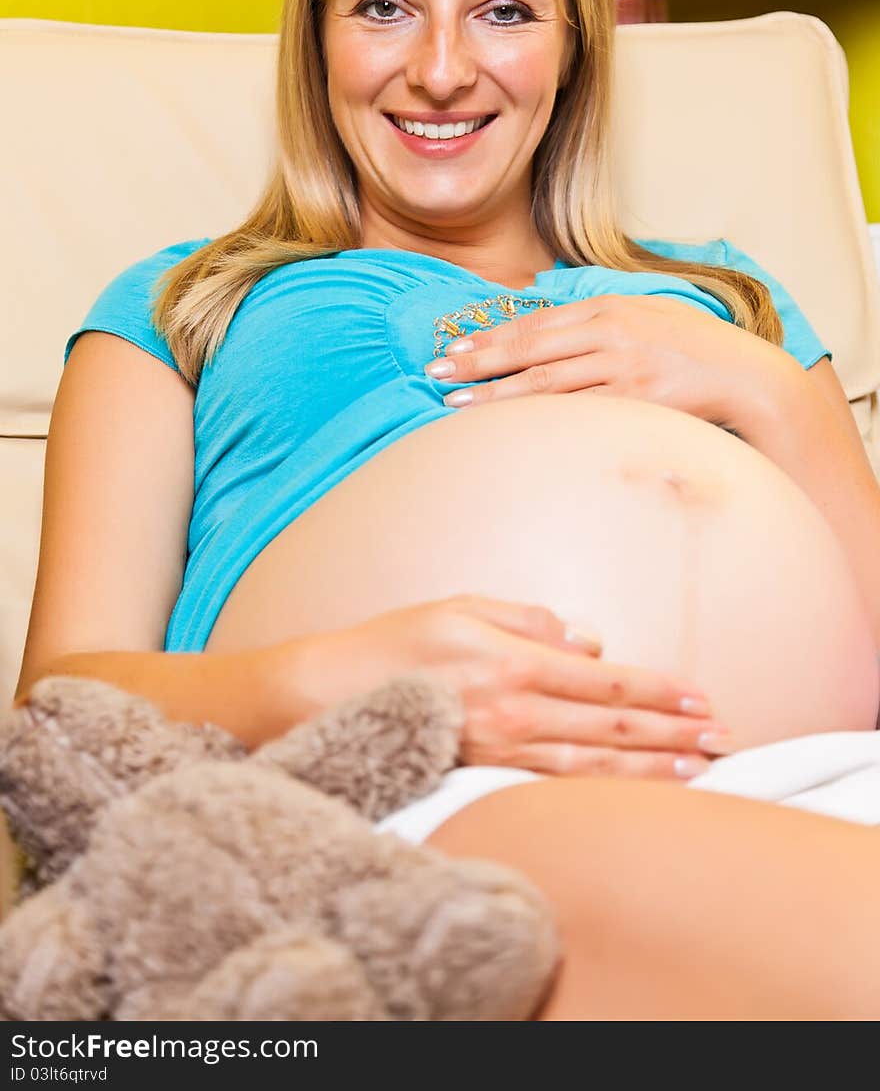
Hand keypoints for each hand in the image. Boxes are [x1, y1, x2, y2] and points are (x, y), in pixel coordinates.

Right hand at [294, 594, 730, 779]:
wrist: (329, 696)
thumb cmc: (396, 642)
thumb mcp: (462, 606)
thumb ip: (529, 619)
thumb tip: (588, 642)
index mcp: (514, 661)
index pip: (607, 681)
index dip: (660, 690)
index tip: (702, 696)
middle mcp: (515, 710)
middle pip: (612, 728)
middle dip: (674, 734)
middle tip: (723, 740)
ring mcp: (500, 750)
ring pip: (593, 767)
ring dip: (651, 769)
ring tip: (698, 772)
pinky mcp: (484, 774)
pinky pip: (556, 787)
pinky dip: (602, 790)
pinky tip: (630, 791)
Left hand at [425, 295, 795, 426]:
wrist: (746, 375)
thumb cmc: (690, 348)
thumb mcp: (643, 316)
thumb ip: (596, 322)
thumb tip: (546, 328)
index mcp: (607, 308)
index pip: (533, 323)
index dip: (488, 338)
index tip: (451, 350)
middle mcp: (610, 333)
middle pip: (530, 349)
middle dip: (477, 362)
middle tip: (435, 374)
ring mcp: (624, 367)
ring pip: (545, 383)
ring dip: (496, 394)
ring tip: (455, 405)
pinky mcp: (638, 401)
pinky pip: (578, 412)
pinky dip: (540, 420)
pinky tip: (511, 427)